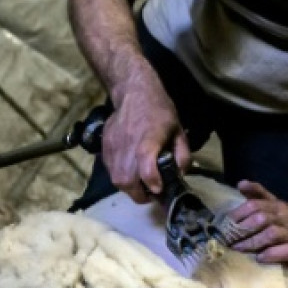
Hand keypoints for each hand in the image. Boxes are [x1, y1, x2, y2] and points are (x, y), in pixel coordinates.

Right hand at [102, 78, 190, 203]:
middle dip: (141, 194)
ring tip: (140, 183)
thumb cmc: (159, 110)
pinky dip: (120, 176)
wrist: (133, 93)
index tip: (159, 189)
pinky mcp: (105, 149)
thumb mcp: (178, 130)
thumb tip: (181, 174)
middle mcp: (127, 149)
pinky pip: (111, 171)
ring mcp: (113, 150)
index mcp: (148, 143)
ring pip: (117, 181)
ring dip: (130, 187)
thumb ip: (182, 154)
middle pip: (128, 182)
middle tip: (151, 192)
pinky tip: (130, 170)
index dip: (153, 183)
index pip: (147, 170)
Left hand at [226, 180, 287, 273]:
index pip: (254, 205)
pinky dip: (270, 254)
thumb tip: (241, 183)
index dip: (237, 215)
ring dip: (252, 242)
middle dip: (242, 230)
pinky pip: (285, 251)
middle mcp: (286, 217)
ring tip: (239, 249)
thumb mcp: (273, 209)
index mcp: (277, 206)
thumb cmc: (286, 227)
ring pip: (271, 234)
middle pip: (261, 218)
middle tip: (227, 241)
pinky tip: (260, 258)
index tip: (223, 226)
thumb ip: (257, 196)